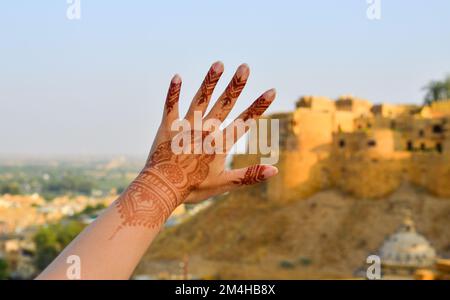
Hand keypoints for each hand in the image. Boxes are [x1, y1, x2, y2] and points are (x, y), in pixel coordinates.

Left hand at [115, 62, 277, 231]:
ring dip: (210, 81)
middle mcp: (204, 130)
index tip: (271, 91)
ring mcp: (186, 126)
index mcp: (219, 143)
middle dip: (236, 86)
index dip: (258, 107)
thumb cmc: (194, 188)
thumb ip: (249, 175)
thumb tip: (275, 170)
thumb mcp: (224, 184)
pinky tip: (177, 76)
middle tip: (244, 67)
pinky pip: (171, 106)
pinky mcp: (168, 126)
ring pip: (200, 99)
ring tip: (218, 64)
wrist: (162, 189)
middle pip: (224, 104)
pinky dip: (174, 92)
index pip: (244, 121)